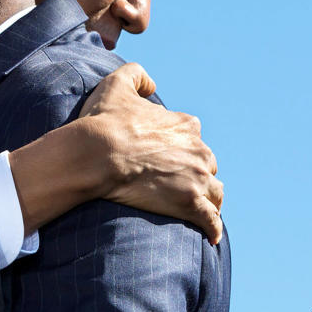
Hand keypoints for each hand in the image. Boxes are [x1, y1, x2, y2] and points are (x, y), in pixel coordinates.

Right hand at [78, 63, 223, 243]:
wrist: (96, 155)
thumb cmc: (103, 122)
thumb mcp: (116, 83)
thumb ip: (136, 75)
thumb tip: (152, 85)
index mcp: (185, 125)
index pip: (193, 137)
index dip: (180, 147)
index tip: (165, 157)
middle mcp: (198, 150)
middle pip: (206, 164)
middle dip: (196, 173)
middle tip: (177, 184)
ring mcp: (196, 178)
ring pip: (215, 191)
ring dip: (208, 198)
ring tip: (197, 208)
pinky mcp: (190, 204)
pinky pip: (211, 220)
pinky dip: (212, 227)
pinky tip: (210, 235)